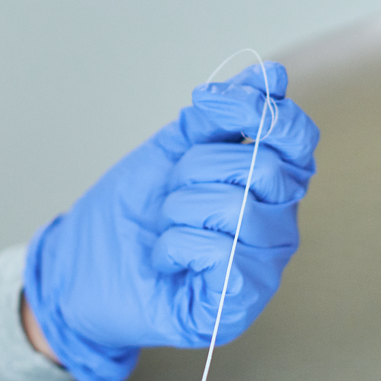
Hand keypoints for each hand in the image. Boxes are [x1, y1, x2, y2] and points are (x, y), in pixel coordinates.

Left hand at [24, 64, 318, 380]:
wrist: (81, 268)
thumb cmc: (131, 213)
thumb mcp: (174, 149)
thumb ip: (222, 115)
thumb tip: (272, 75)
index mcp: (270, 187)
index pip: (300, 139)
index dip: (260, 112)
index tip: (207, 104)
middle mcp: (278, 227)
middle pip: (265, 167)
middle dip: (198, 167)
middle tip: (170, 191)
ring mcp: (263, 269)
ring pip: (240, 208)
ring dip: (181, 209)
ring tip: (165, 228)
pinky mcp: (239, 305)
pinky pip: (222, 254)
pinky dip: (176, 246)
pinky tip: (166, 260)